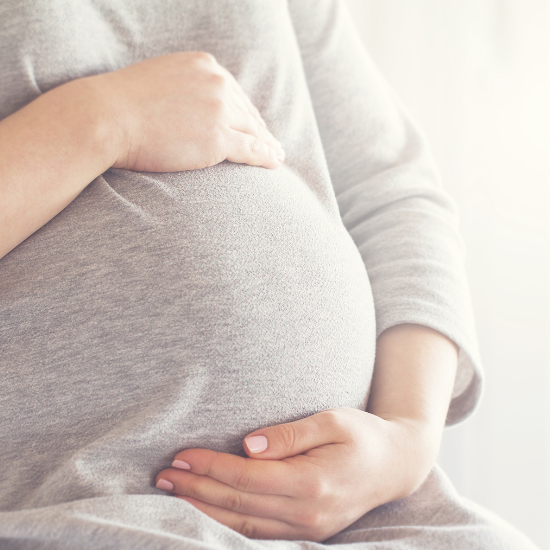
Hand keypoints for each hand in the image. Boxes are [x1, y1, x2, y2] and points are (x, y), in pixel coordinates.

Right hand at [89, 51, 283, 171]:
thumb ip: (183, 88)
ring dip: (268, 145)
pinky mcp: (218, 138)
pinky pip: (251, 149)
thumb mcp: (160, 81)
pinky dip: (266, 157)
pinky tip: (275, 162)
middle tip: (271, 143)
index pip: (233, 92)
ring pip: (253, 131)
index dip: (245, 112)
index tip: (253, 125)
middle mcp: (218, 83)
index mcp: (205, 65)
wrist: (106, 116)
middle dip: (259, 129)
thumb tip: (191, 106)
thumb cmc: (122, 103)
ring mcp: (220, 110)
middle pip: (246, 111)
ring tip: (276, 155)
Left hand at [155, 408, 435, 540]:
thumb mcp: (332, 420)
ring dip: (204, 510)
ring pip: (243, 527)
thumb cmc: (362, 435)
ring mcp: (308, 528)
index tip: (181, 455)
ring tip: (173, 494)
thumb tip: (248, 444)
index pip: (247, 478)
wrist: (395, 465)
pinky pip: (257, 535)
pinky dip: (226, 525)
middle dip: (197, 490)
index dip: (210, 467)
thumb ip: (291, 434)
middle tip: (163, 475)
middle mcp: (307, 513)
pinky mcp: (307, 532)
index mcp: (312, 482)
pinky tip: (206, 513)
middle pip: (239, 505)